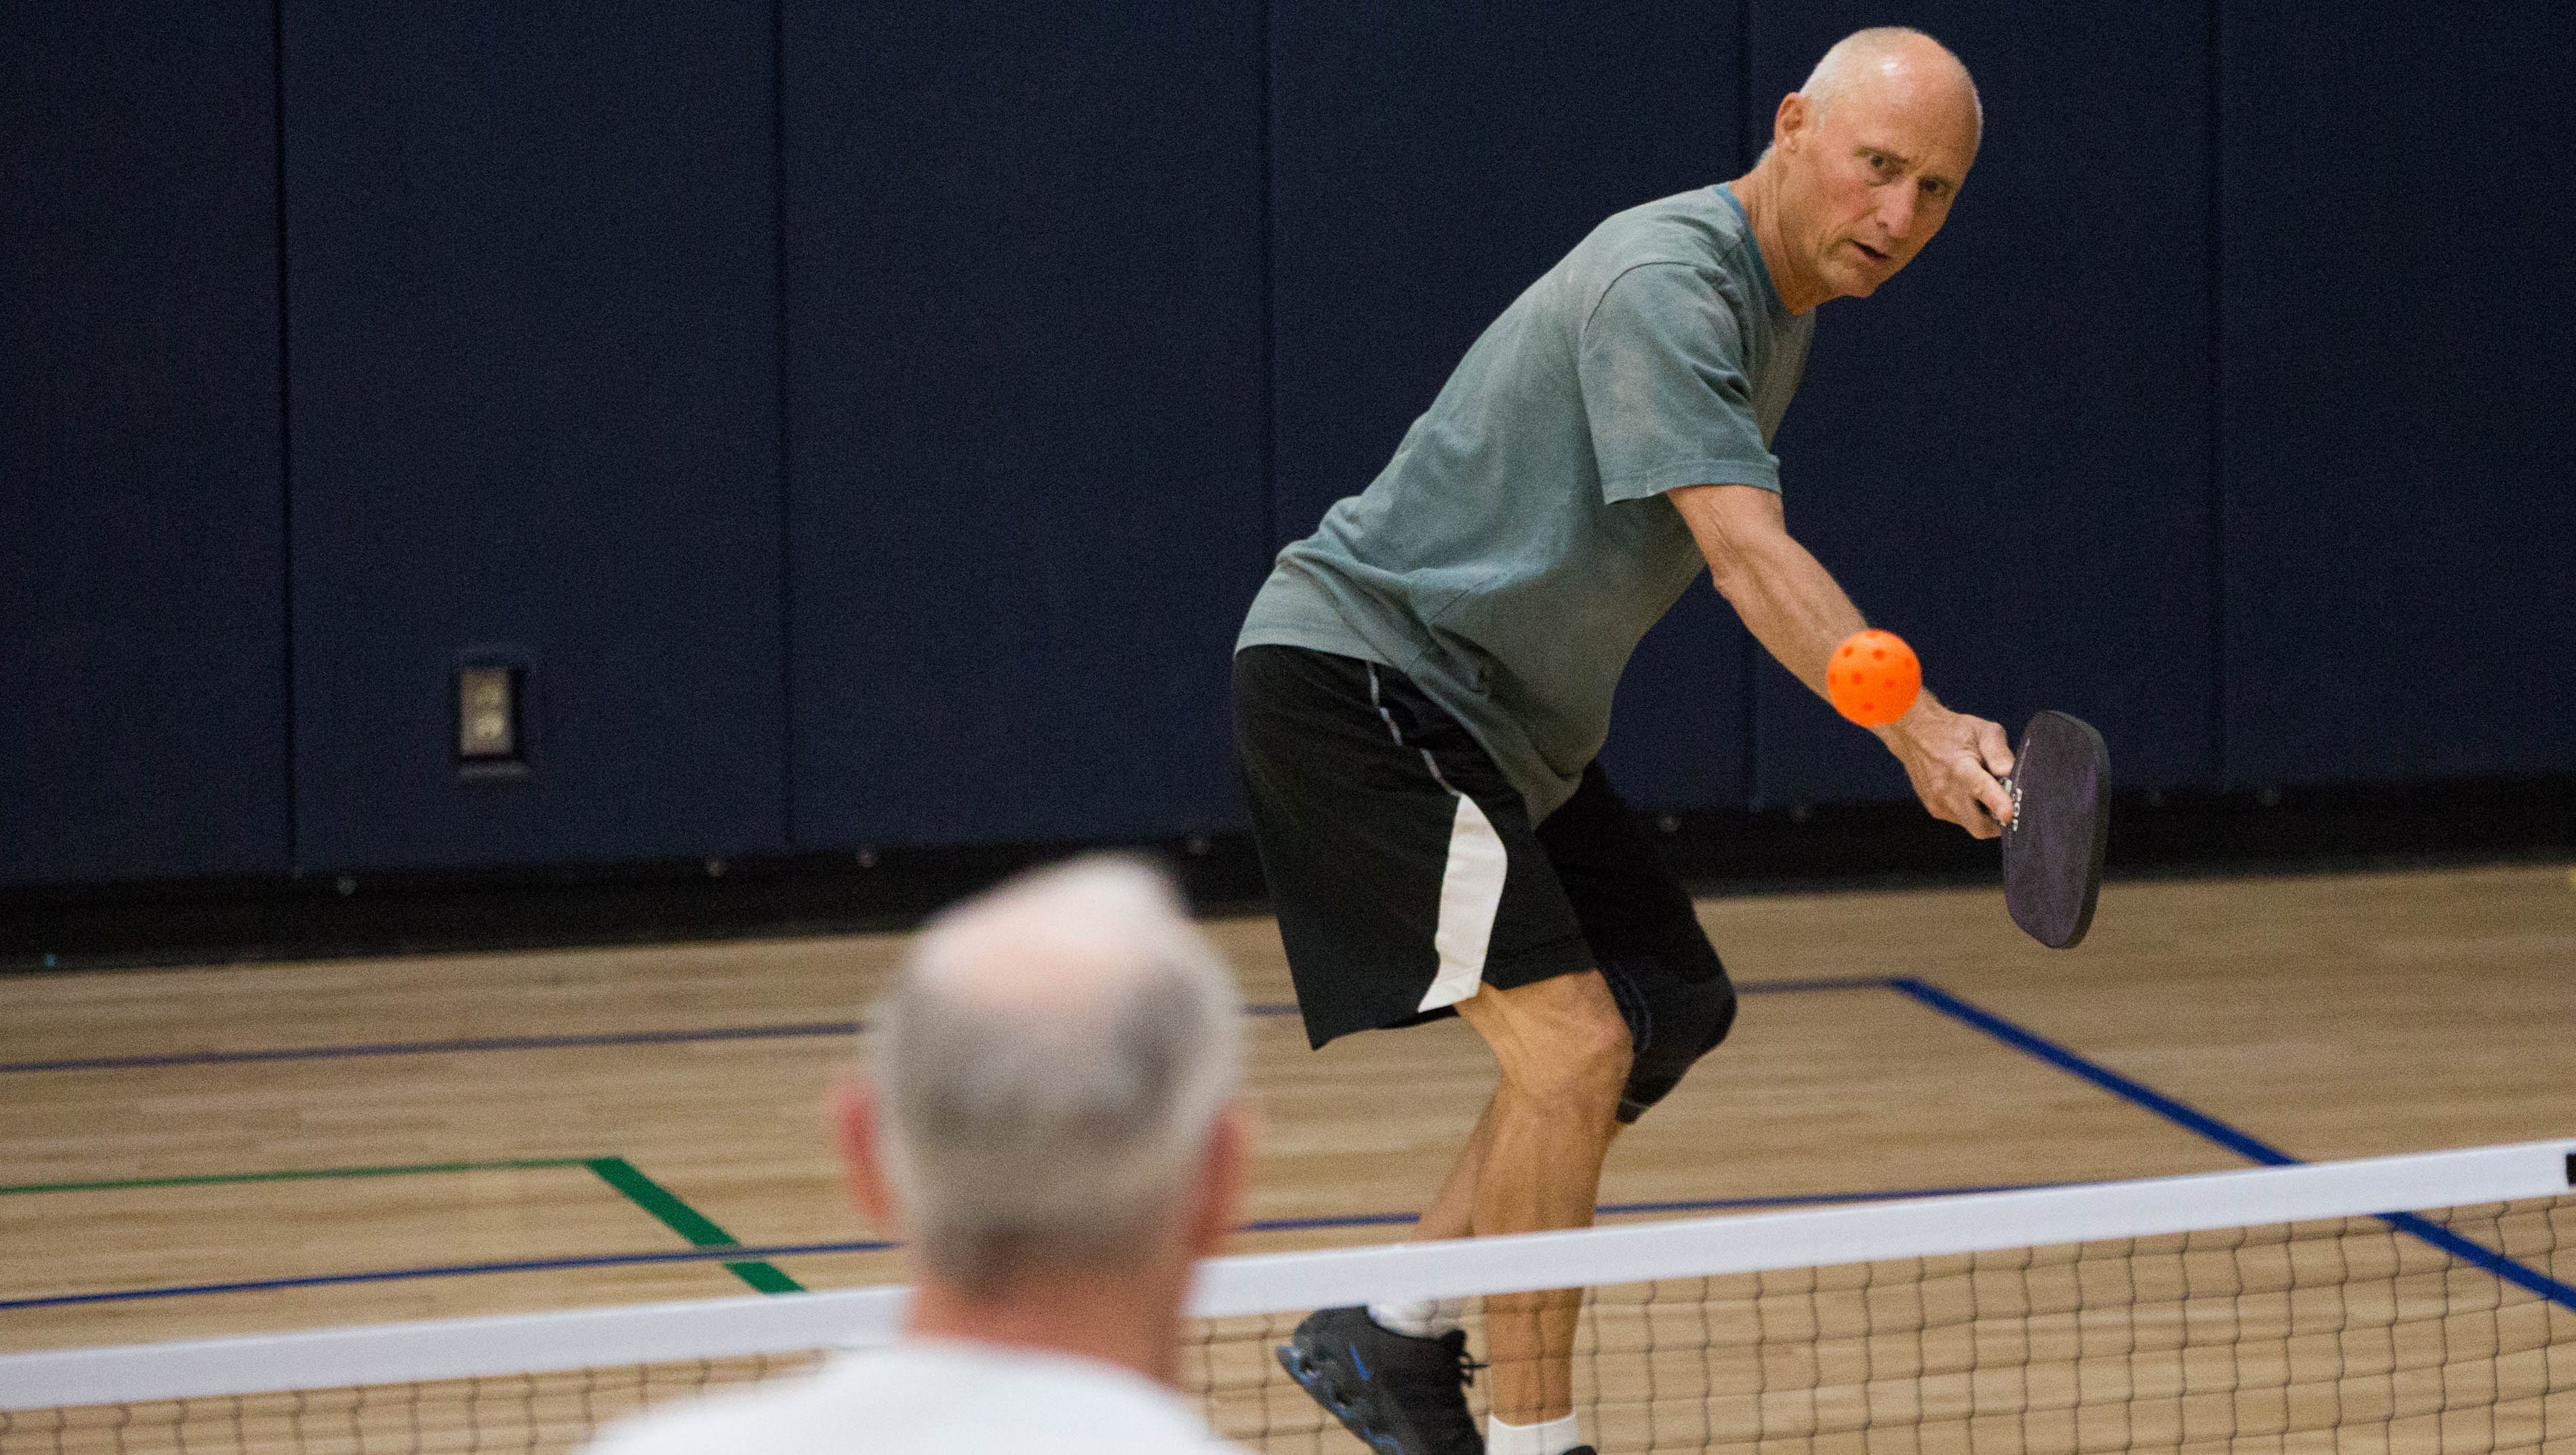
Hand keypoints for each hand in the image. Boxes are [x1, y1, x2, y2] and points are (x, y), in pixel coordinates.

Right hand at [1876, 695, 2014, 838]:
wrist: (1914, 735)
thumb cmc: (1953, 731)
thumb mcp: (1983, 730)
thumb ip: (2000, 752)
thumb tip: (2011, 773)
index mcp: (1960, 767)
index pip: (1981, 789)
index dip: (1998, 804)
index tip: (2009, 815)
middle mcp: (1946, 790)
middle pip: (1979, 825)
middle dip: (1998, 823)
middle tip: (2008, 806)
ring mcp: (1938, 803)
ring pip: (1972, 825)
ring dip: (1984, 816)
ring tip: (1983, 791)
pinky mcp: (1934, 809)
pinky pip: (1961, 820)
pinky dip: (1972, 813)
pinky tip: (1968, 793)